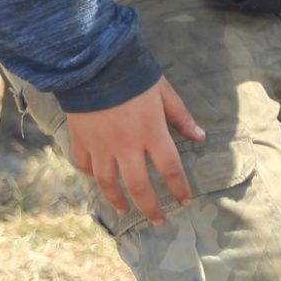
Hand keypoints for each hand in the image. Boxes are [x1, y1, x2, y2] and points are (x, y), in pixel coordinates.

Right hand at [65, 77, 204, 223]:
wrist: (94, 60)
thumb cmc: (134, 73)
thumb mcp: (163, 91)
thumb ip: (181, 117)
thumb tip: (200, 137)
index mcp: (151, 132)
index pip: (170, 169)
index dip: (179, 188)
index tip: (185, 202)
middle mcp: (126, 145)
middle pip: (139, 187)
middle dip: (150, 208)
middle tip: (158, 220)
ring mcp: (101, 144)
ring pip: (108, 183)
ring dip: (117, 200)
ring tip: (124, 210)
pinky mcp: (80, 139)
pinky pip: (84, 164)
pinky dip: (90, 174)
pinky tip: (96, 180)